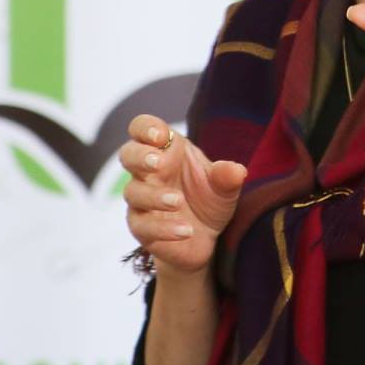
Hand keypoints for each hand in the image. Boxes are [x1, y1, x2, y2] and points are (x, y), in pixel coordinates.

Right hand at [119, 113, 248, 275]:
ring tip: (177, 201)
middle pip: (128, 154)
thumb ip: (227, 176)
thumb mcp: (223, 187)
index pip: (142, 129)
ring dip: (155, 196)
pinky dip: (164, 228)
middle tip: (158, 163)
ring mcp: (141, 200)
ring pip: (133, 192)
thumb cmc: (207, 199)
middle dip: (139, 156)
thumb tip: (237, 171)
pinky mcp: (141, 227)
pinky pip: (143, 226)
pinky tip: (186, 230)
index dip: (146, 127)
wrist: (204, 237)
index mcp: (164, 150)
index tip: (161, 135)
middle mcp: (147, 172)